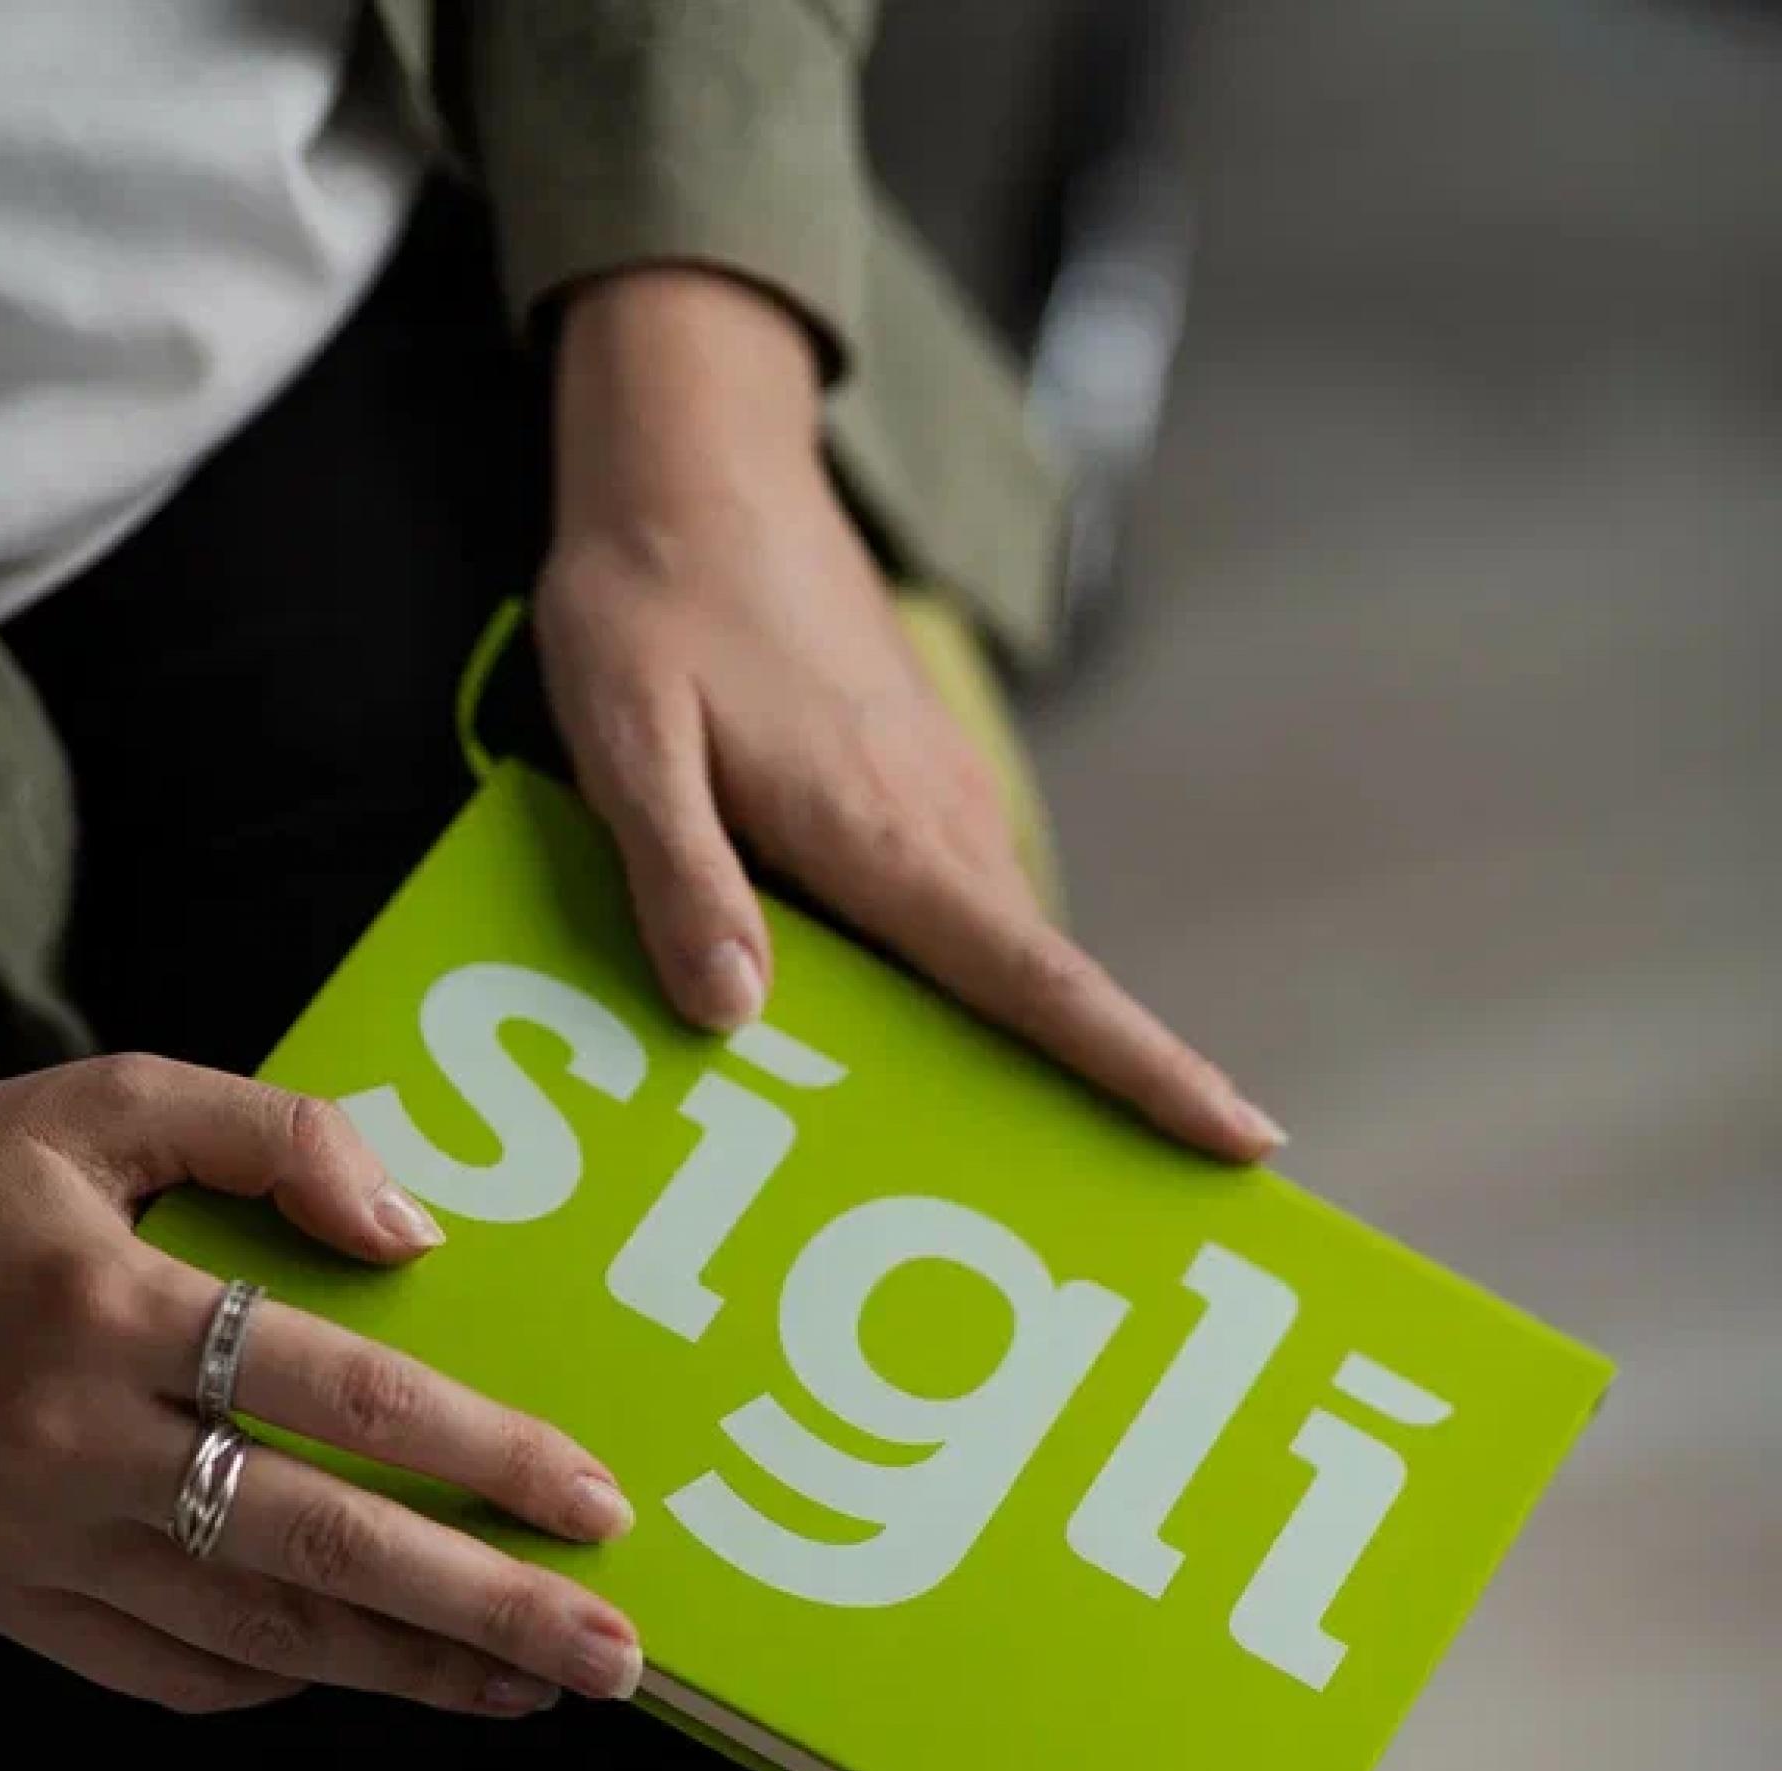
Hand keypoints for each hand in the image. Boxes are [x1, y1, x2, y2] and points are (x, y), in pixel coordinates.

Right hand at [0, 1059, 642, 1713]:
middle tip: (610, 1656)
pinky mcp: (5, 1601)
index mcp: (111, 1306)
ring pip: (258, 1627)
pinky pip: (164, 1671)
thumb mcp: (102, 1102)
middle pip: (322, 1539)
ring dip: (407, 1667)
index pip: (343, 1391)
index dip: (483, 1452)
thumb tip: (414, 1227)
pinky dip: (275, 1675)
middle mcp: (79, 1440)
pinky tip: (365, 1669)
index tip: (595, 1501)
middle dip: (485, 1607)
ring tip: (528, 1688)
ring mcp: (38, 1541)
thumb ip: (272, 1134)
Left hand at [537, 266, 1280, 1161]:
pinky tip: (925, 1041)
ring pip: (1004, 958)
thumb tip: (734, 1012)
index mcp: (890, 838)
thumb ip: (679, 877)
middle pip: (1047, 996)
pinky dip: (975, 989)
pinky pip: (958, 917)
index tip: (1244, 1135)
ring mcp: (936, 804)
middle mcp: (940, 828)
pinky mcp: (910, 787)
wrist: (697, 461)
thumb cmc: (651, 602)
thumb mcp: (627, 740)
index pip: (1044, 984)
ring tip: (1056, 1166)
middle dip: (1122, 1099)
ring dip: (1045, 1053)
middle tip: (1164, 1208)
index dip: (1145, 1070)